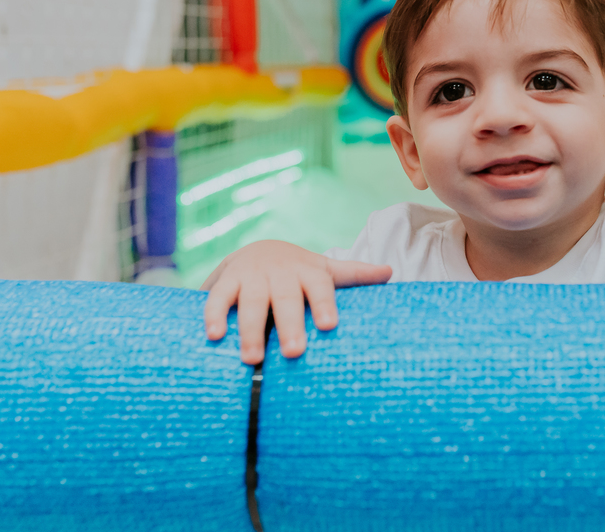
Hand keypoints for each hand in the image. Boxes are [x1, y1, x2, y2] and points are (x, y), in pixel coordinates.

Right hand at [202, 240, 391, 363]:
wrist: (258, 248)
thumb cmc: (299, 271)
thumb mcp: (326, 269)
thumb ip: (356, 273)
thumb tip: (390, 272)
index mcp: (309, 272)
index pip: (320, 287)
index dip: (324, 305)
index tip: (328, 326)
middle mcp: (281, 273)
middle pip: (286, 299)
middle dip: (290, 325)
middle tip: (295, 353)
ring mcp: (252, 276)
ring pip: (251, 301)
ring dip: (250, 329)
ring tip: (252, 358)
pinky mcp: (227, 280)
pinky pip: (218, 297)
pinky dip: (214, 315)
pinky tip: (214, 336)